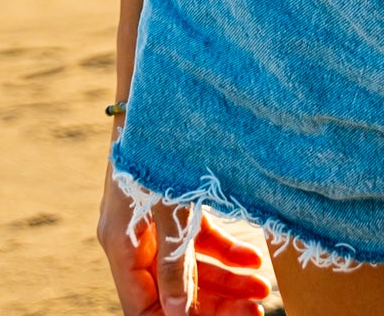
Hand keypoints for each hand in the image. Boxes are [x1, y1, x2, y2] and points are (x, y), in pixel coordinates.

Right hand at [97, 160, 270, 314]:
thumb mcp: (169, 208)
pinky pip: (198, 239)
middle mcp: (134, 239)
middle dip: (213, 304)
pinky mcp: (174, 203)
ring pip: (190, 266)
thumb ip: (173, 264)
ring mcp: (155, 221)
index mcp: (120, 245)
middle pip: (172, 291)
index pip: (144, 309)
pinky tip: (253, 257)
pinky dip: (225, 249)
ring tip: (262, 287)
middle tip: (254, 310)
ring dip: (225, 280)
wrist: (164, 88)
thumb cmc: (160, 145)